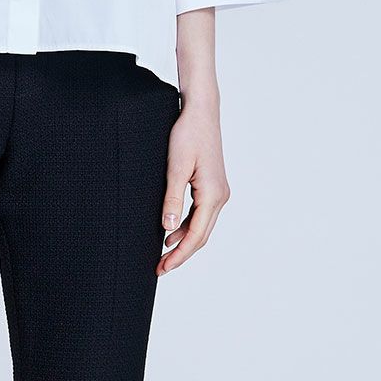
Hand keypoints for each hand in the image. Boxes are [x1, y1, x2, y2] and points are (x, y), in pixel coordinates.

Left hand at [158, 97, 229, 274]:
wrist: (201, 112)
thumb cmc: (188, 134)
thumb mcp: (175, 167)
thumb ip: (172, 199)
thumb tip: (167, 229)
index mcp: (212, 195)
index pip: (195, 236)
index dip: (179, 255)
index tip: (162, 268)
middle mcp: (220, 197)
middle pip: (201, 236)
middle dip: (181, 254)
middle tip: (160, 268)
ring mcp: (219, 192)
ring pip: (201, 227)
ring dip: (183, 242)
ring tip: (163, 255)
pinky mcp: (213, 187)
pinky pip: (200, 215)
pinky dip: (186, 227)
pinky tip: (171, 233)